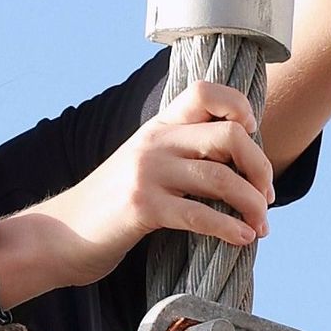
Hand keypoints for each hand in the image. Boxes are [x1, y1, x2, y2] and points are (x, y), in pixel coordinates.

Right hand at [28, 81, 274, 289]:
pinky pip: (200, 214)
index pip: (206, 92)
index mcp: (158, 126)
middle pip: (228, 136)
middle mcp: (155, 142)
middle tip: (265, 197)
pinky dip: (230, 228)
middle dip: (260, 168)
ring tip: (260, 225)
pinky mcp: (142, 207)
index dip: (238, 106)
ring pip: (221, 177)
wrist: (64, 233)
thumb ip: (182, 154)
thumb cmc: (113, 204)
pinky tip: (242, 238)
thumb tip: (241, 164)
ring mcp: (147, 173)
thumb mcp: (145, 164)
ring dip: (252, 204)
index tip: (251, 135)